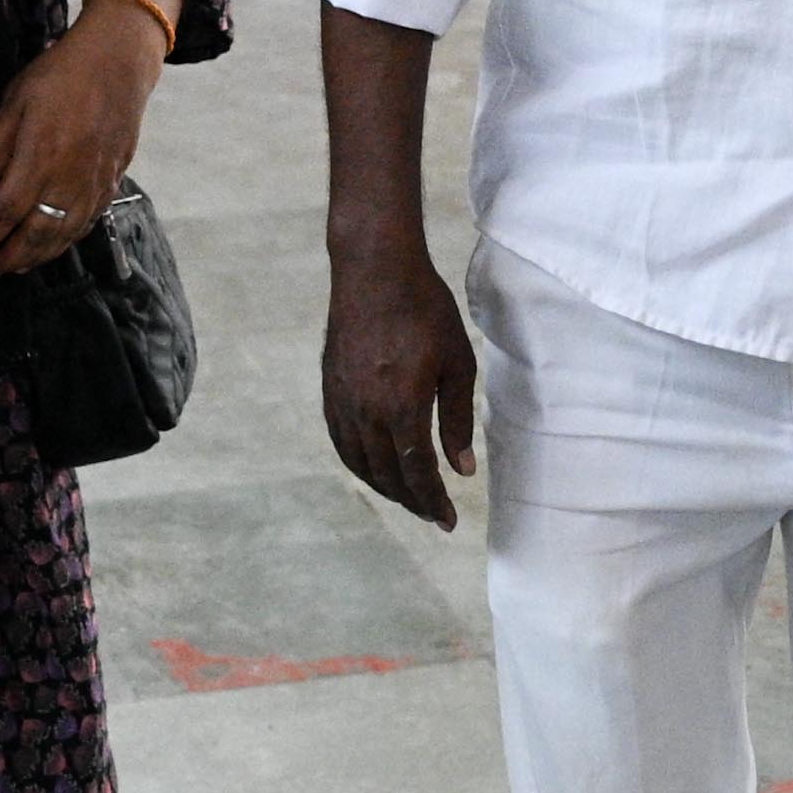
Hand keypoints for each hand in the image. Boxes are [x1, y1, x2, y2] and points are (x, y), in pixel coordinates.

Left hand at [0, 0, 160, 272]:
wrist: (118, 61)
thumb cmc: (62, 74)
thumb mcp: (16, 99)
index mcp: (40, 156)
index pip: (7, 211)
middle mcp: (69, 177)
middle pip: (37, 232)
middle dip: (11, 256)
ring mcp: (94, 181)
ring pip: (65, 233)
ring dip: (39, 255)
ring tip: (17, 266)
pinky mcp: (112, 178)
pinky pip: (88, 220)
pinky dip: (68, 239)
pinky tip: (54, 244)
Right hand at [322, 236, 478, 529]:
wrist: (375, 271)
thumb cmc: (425, 311)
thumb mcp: (457, 364)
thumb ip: (457, 420)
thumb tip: (461, 469)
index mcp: (402, 408)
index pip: (417, 473)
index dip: (432, 502)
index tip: (448, 521)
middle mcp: (367, 412)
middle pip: (387, 475)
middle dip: (411, 501)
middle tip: (432, 515)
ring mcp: (343, 402)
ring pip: (360, 463)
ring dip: (384, 487)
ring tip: (406, 497)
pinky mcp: (330, 389)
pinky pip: (341, 441)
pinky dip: (358, 464)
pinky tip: (373, 467)